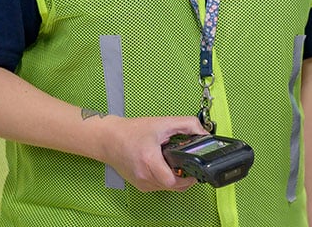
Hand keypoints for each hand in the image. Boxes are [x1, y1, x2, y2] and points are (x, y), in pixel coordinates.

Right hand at [89, 115, 206, 191]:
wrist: (109, 138)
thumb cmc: (132, 131)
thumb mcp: (163, 123)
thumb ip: (187, 125)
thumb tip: (203, 133)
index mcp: (150, 161)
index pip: (174, 180)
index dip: (188, 176)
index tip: (194, 168)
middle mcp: (145, 176)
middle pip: (173, 186)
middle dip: (184, 177)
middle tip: (188, 164)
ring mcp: (141, 183)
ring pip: (167, 188)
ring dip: (175, 178)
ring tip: (175, 162)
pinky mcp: (140, 185)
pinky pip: (158, 186)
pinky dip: (165, 179)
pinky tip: (164, 166)